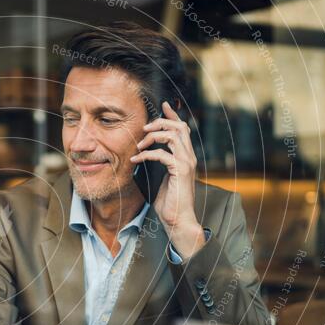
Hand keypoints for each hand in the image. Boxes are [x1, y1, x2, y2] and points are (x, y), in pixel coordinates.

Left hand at [131, 101, 204, 258]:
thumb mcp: (162, 177)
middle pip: (178, 127)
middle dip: (160, 123)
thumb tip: (144, 153)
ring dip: (153, 136)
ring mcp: (186, 163)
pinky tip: (136, 160)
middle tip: (144, 128)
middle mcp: (189, 156)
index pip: (182, 129)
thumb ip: (159, 164)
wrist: (178, 219)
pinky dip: (147, 155)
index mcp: (186, 156)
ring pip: (172, 136)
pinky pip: (162, 154)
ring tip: (139, 145)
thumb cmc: (169, 201)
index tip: (162, 106)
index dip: (172, 115)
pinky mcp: (180, 171)